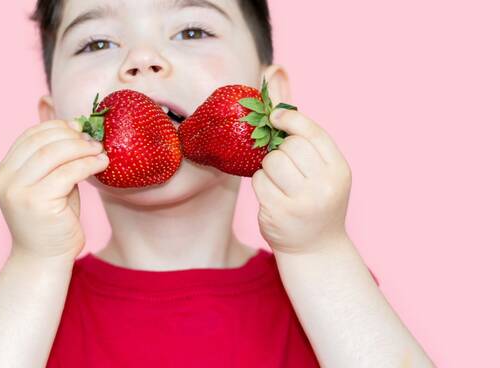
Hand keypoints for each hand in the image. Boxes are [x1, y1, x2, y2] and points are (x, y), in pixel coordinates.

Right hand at [0, 120, 108, 259]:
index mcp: (5, 171)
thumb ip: (55, 160)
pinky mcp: (37, 202)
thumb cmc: (52, 220)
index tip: (79, 128)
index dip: (56, 127)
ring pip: (55, 153)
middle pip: (42, 142)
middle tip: (93, 140)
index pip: (30, 136)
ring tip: (100, 151)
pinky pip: (68, 173)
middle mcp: (6, 179)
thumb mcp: (49, 183)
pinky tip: (102, 164)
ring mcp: (19, 190)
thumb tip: (77, 128)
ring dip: (82, 148)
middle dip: (72, 137)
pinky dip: (88, 164)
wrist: (44, 258)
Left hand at [252, 109, 351, 253]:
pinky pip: (259, 181)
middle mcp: (325, 186)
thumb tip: (275, 77)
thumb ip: (304, 134)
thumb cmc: (316, 200)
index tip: (275, 118)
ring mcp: (302, 202)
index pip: (312, 133)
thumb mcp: (323, 170)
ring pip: (271, 162)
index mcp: (339, 170)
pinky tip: (271, 195)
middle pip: (289, 147)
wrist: (315, 247)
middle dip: (280, 151)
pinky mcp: (278, 213)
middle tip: (285, 166)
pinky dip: (261, 184)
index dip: (290, 120)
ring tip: (279, 182)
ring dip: (268, 167)